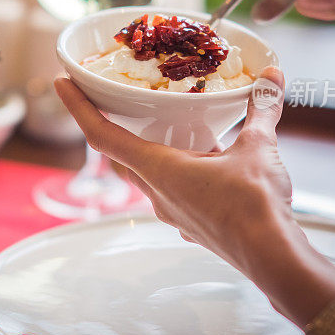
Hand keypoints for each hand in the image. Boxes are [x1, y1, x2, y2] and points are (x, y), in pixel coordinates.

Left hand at [54, 67, 293, 274]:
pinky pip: (173, 192)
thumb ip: (261, 109)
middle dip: (112, 127)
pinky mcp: (191, 224)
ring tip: (167, 126)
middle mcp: (157, 193)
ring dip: (149, 150)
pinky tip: (206, 161)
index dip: (78, 107)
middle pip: (120, 156)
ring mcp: (173, 213)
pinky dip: (177, 171)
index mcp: (159, 169)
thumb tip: (271, 77)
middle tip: (114, 102)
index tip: (61, 84)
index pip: (103, 135)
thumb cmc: (254, 206)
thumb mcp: (258, 148)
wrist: (273, 258)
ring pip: (147, 175)